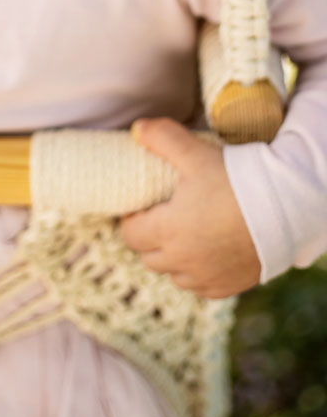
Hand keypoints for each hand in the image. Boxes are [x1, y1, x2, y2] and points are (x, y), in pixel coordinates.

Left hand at [120, 117, 260, 297]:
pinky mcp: (229, 286)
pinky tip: (207, 254)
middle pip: (149, 257)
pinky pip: (202, 287)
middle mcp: (183, 262)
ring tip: (184, 235)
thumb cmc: (235, 181)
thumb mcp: (195, 153)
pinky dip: (198, 274)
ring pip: (175, 276)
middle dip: (149, 239)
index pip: (131, 234)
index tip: (141, 207)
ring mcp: (207, 278)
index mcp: (167, 231)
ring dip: (173, 259)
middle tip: (161, 217)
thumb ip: (162, 138)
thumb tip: (136, 129)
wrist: (285, 209)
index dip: (132, 219)